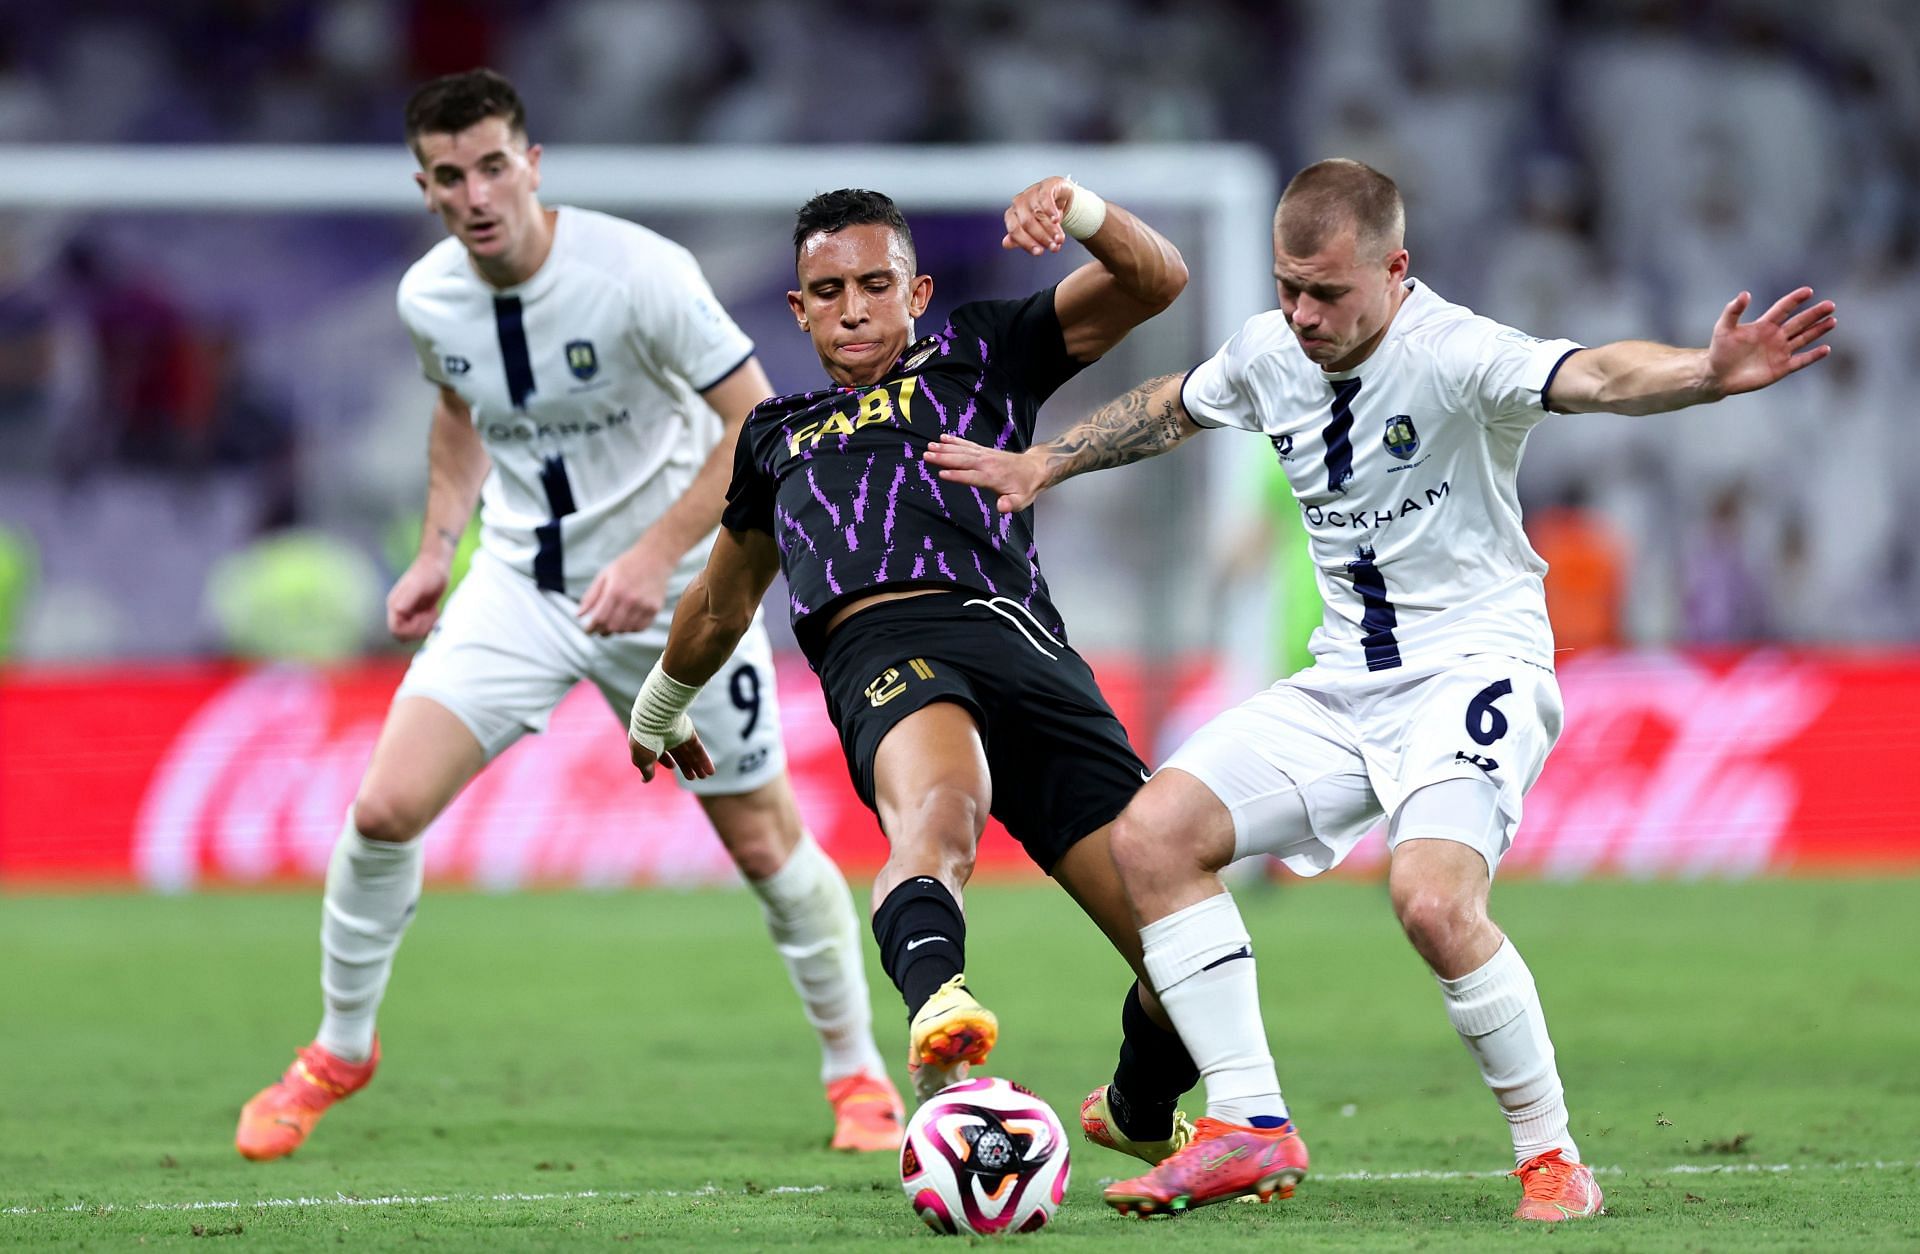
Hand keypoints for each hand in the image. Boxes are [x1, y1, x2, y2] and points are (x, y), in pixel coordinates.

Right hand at [386, 558, 449, 641]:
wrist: (437, 563)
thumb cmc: (429, 573)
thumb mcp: (419, 586)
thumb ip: (407, 598)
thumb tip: (397, 610)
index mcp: (395, 605)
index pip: (396, 630)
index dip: (410, 631)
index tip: (423, 618)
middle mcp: (399, 610)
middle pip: (404, 635)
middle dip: (420, 629)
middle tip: (431, 615)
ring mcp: (408, 611)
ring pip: (413, 633)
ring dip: (425, 627)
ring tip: (434, 612)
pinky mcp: (417, 612)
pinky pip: (420, 627)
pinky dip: (429, 624)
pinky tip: (435, 611)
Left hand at [579, 542, 674, 635]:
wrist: (654, 558)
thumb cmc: (626, 566)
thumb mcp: (604, 575)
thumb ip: (591, 596)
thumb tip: (579, 615)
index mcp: (615, 590)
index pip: (600, 618)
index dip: (591, 628)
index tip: (588, 630)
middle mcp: (631, 599)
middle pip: (612, 627)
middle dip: (602, 631)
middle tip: (599, 629)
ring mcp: (644, 605)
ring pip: (626, 630)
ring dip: (617, 630)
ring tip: (613, 624)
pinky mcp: (655, 608)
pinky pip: (640, 628)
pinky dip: (631, 629)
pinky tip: (627, 623)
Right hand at [628, 728, 714, 781]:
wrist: (654, 720)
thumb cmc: (644, 741)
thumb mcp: (641, 760)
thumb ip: (646, 770)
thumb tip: (645, 780)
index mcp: (651, 741)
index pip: (661, 753)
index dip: (666, 761)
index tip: (672, 767)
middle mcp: (665, 738)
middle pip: (678, 754)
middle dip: (686, 766)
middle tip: (693, 777)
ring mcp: (677, 735)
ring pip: (689, 752)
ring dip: (697, 765)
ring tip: (704, 776)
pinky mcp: (688, 733)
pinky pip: (697, 748)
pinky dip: (704, 760)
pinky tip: (710, 771)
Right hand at [923, 433, 1050, 513]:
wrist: (1035, 468)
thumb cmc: (1025, 487)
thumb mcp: (1021, 500)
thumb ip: (1010, 504)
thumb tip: (1001, 507)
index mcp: (992, 477)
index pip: (971, 476)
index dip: (957, 475)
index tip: (942, 473)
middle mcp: (986, 463)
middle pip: (962, 460)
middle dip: (944, 458)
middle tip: (927, 455)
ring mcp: (985, 455)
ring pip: (962, 450)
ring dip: (945, 448)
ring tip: (930, 446)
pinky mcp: (984, 451)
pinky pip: (967, 444)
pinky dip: (955, 441)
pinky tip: (943, 438)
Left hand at [1002, 176, 1075, 256]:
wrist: (1059, 196)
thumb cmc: (1042, 214)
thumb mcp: (1031, 229)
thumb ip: (1019, 238)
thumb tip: (1005, 244)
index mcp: (1012, 214)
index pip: (1014, 230)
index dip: (1026, 243)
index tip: (1039, 252)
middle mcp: (1019, 202)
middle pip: (1027, 223)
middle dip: (1042, 237)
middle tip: (1054, 247)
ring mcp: (1031, 193)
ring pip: (1038, 213)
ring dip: (1051, 229)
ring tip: (1060, 239)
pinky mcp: (1046, 186)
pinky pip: (1045, 198)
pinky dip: (1051, 210)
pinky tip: (1057, 220)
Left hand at [1706, 287, 1834, 397]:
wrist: (1718, 375)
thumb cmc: (1719, 351)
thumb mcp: (1723, 328)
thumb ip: (1733, 311)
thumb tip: (1745, 294)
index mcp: (1764, 325)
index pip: (1783, 308)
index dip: (1795, 299)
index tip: (1808, 291)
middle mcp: (1775, 336)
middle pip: (1799, 322)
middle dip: (1814, 314)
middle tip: (1830, 305)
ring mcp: (1780, 352)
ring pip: (1804, 338)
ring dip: (1818, 330)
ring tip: (1832, 321)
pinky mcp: (1781, 368)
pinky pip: (1801, 361)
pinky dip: (1813, 356)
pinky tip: (1826, 349)